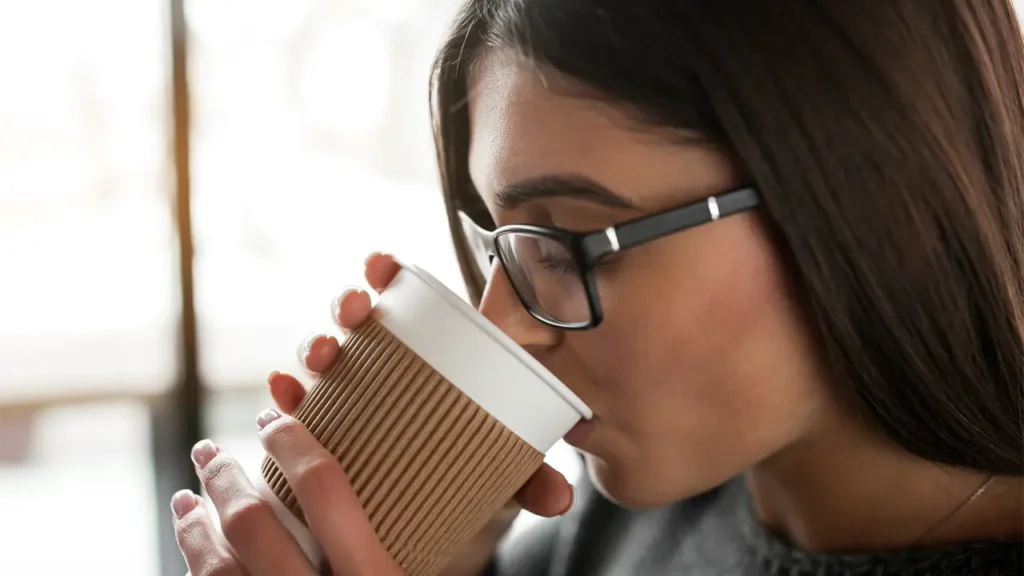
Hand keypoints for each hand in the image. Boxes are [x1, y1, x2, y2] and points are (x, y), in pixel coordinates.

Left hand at [172, 410, 402, 574]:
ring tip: (186, 500)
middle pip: (252, 524)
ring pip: (217, 570)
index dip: (292, 443)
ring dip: (193, 527)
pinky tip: (193, 551)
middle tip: (208, 450)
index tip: (271, 420)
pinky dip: (195, 566)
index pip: (323, 486)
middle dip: (223, 478)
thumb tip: (459, 490)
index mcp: (373, 574)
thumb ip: (425, 551)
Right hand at [274, 253, 575, 574]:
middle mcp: (384, 364)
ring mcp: (351, 392)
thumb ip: (530, 477)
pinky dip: (285, 393)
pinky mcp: (325, 424)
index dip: (385, 272)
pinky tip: (280, 393)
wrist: (436, 502)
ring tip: (321, 355)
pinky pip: (298, 403)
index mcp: (428, 354)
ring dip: (315, 344)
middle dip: (347, 304)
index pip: (403, 298)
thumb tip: (559, 498)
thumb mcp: (505, 466)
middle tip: (354, 310)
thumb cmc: (471, 462)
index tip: (380, 265)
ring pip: (324, 355)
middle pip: (357, 320)